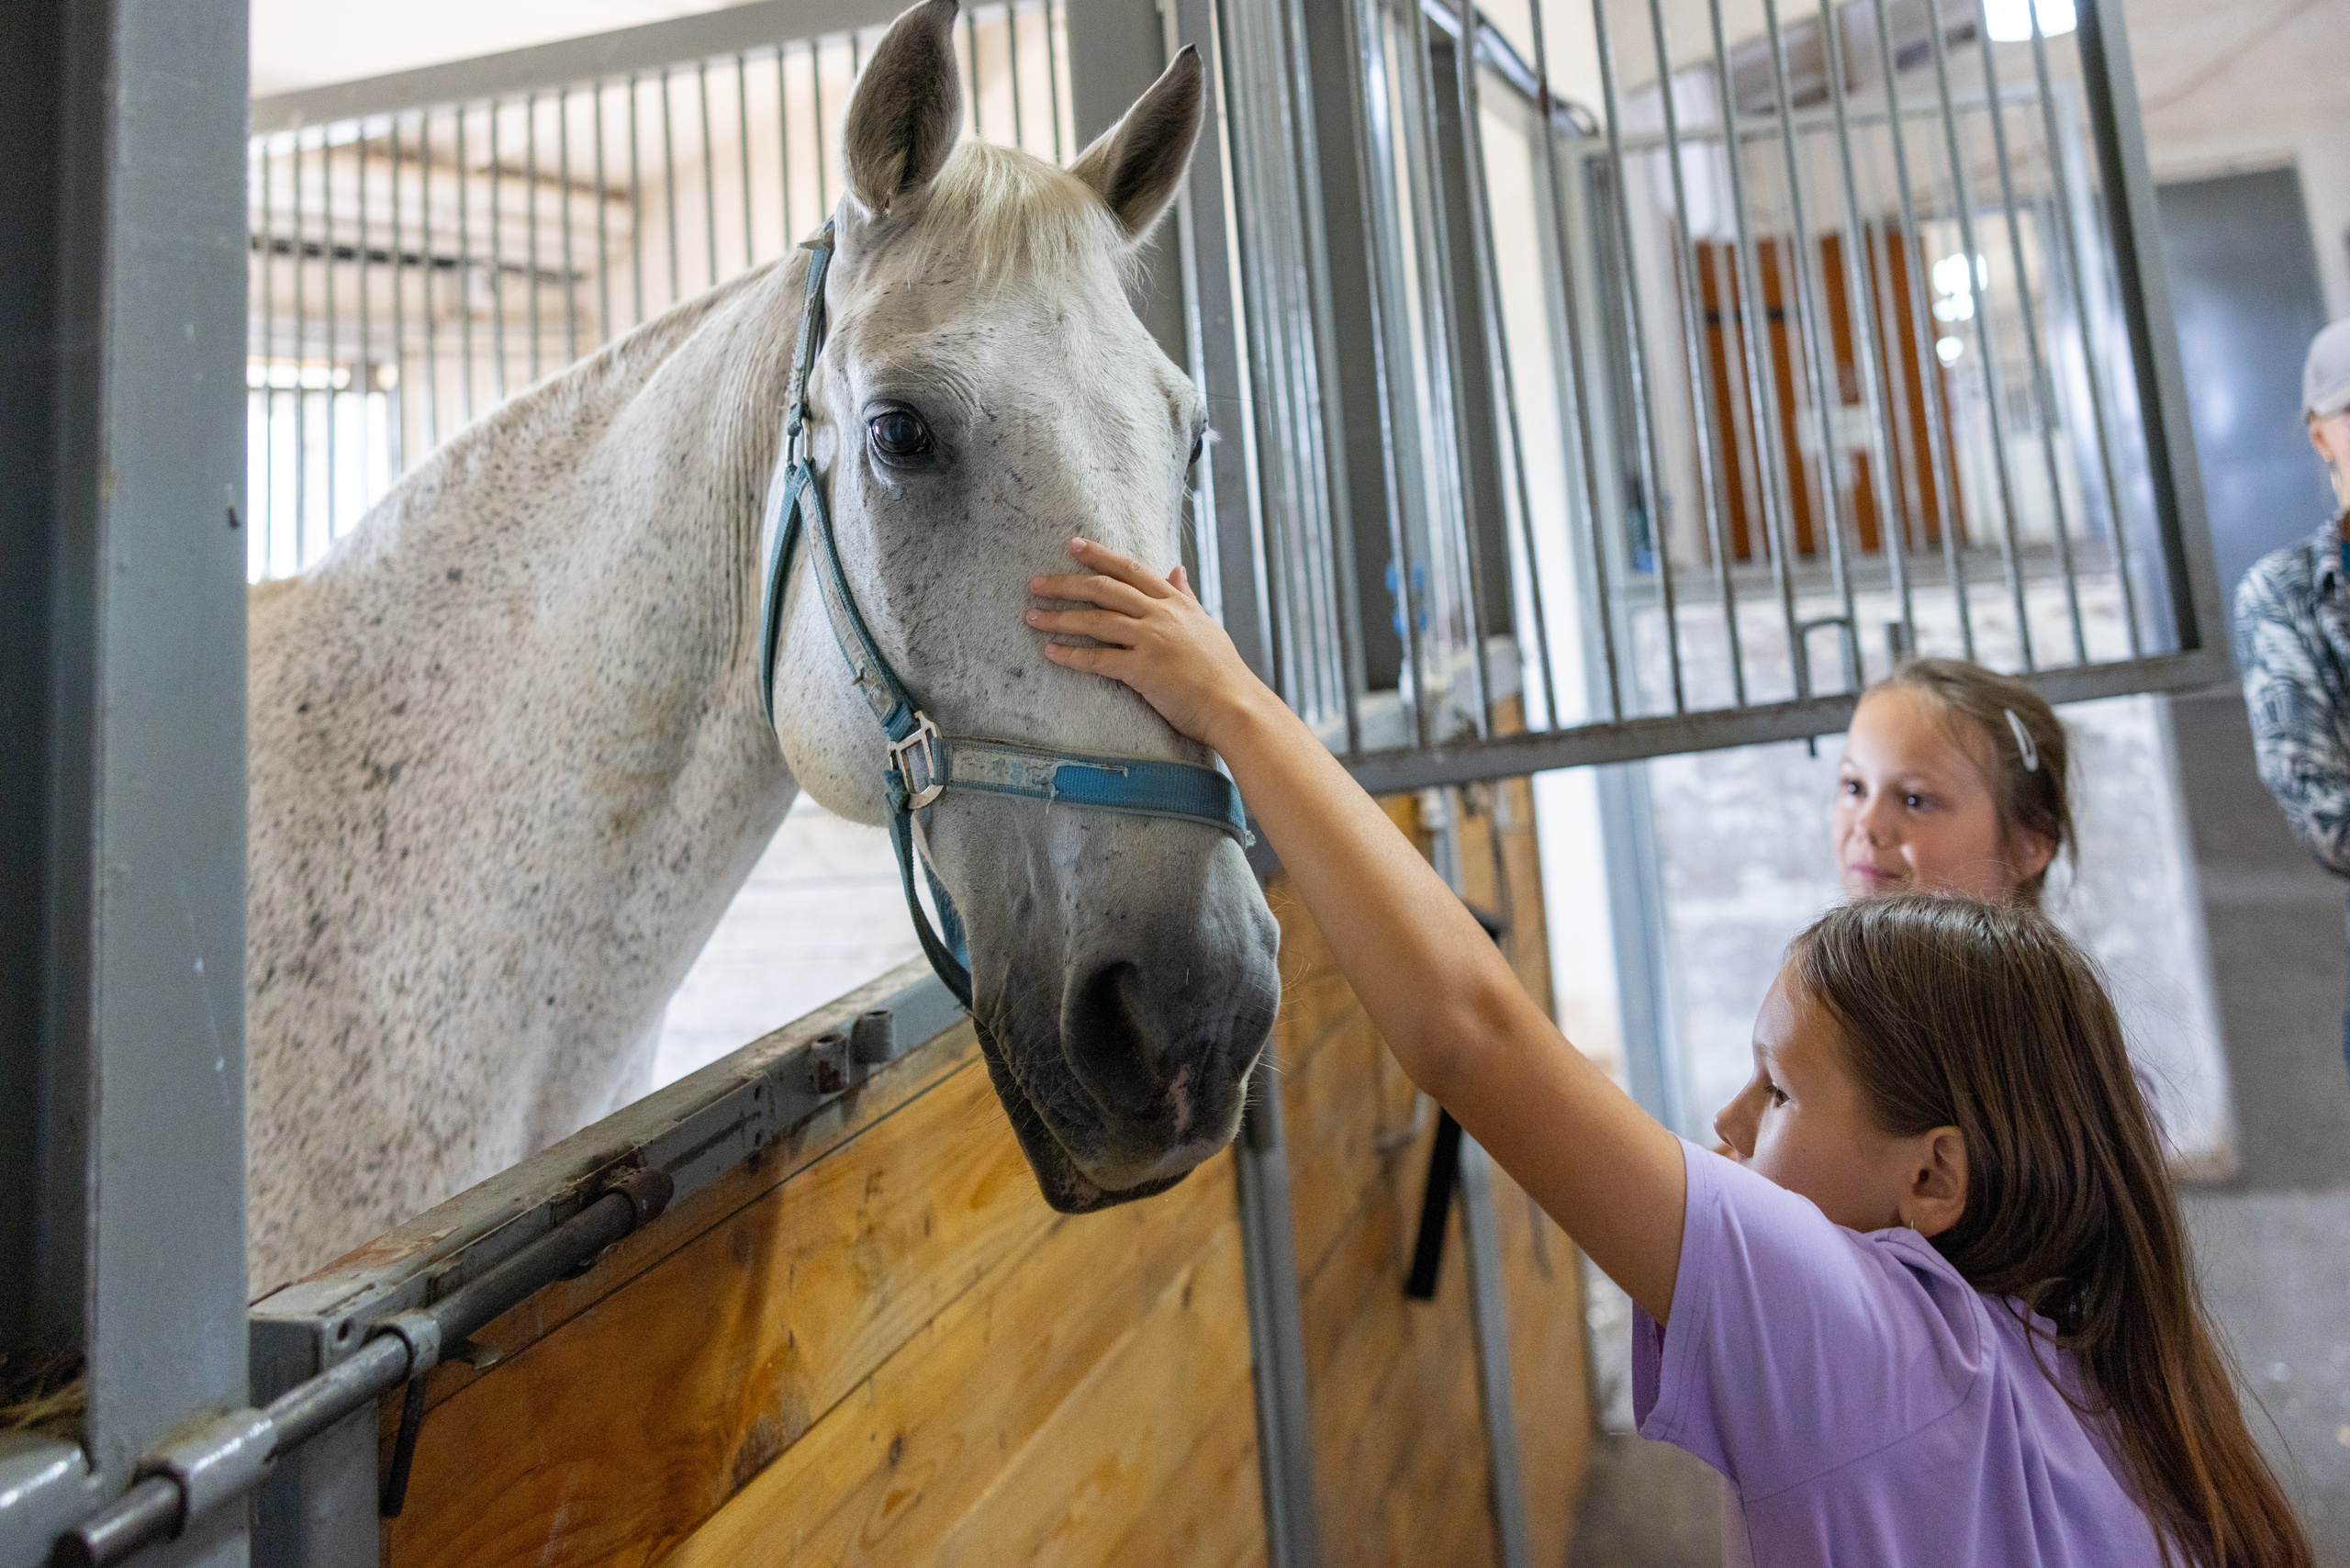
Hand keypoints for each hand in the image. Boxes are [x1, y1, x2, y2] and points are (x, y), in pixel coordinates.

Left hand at [1028, 538, 1274, 751]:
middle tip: (1036, 581)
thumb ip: (1186, 596)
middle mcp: (1161, 615)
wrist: (1236, 705)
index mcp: (1175, 602)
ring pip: (1096, 620)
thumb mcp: (1206, 624)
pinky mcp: (1143, 670)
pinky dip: (1072, 655)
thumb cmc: (1222, 671)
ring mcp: (1151, 640)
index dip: (1100, 555)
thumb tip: (1176, 569)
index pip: (1131, 569)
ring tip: (1031, 615)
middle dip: (1066, 583)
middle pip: (1105, 589)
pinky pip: (1098, 658)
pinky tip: (1050, 652)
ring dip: (1059, 617)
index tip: (1074, 545)